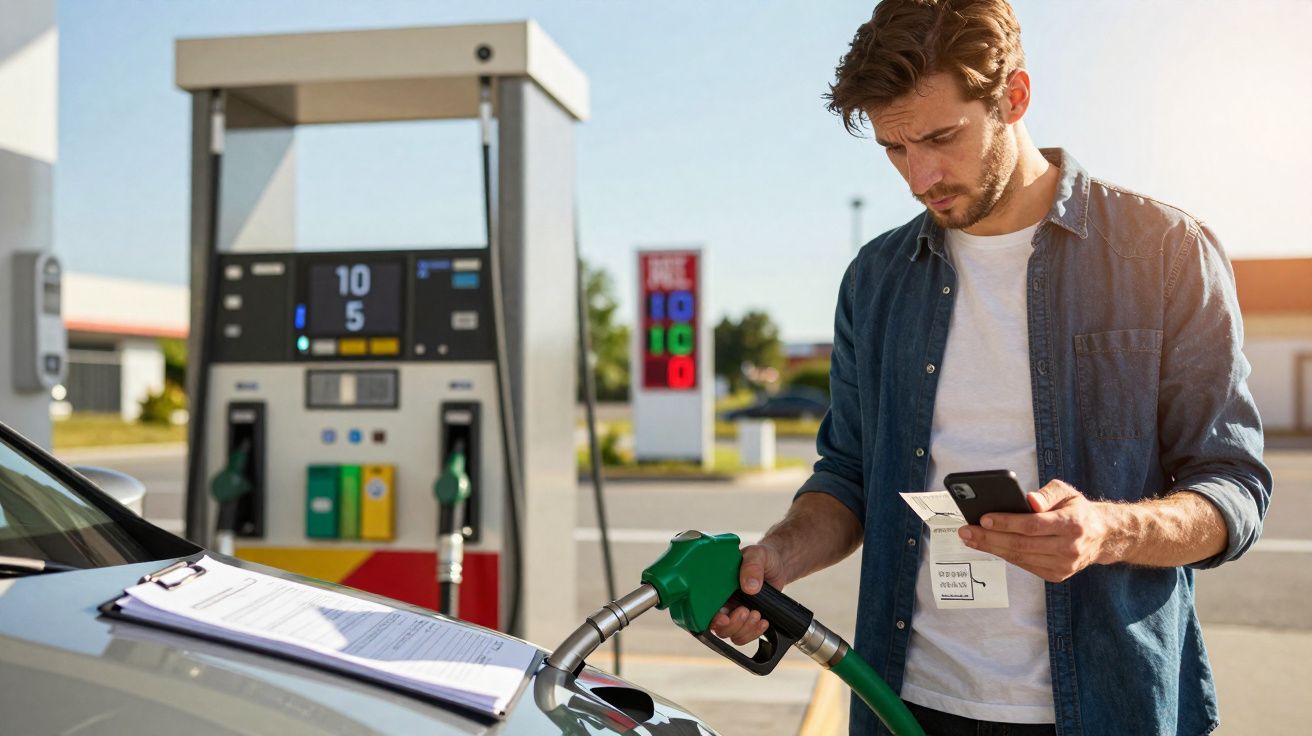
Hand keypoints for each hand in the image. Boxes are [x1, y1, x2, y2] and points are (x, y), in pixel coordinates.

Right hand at [707, 543, 786, 645]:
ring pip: (732, 634)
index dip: (712, 618)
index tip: (725, 617)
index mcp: (717, 587)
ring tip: (757, 614)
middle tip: (747, 610)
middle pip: (718, 627)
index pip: (705, 609)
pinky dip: (754, 633)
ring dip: (745, 629)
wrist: (777, 565)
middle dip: (733, 624)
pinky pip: (745, 636)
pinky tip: (764, 622)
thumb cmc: (762, 557)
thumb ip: (752, 566)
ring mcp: (735, 613)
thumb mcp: (758, 554)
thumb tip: (749, 587)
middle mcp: (723, 602)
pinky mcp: (748, 620)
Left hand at [958, 479, 1118, 582]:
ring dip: (992, 548)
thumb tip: (1029, 500)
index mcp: (1072, 524)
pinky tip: (990, 546)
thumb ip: (1048, 493)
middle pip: (1022, 545)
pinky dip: (1005, 555)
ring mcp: (1063, 565)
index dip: (1006, 523)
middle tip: (966, 531)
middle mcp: (1069, 547)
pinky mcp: (1057, 575)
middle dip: (989, 538)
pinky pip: (1025, 565)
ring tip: (971, 539)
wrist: (1101, 536)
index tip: (983, 518)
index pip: (1033, 525)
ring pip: (1020, 558)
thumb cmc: (1077, 510)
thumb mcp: (1067, 492)